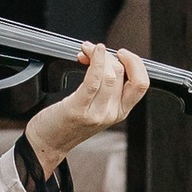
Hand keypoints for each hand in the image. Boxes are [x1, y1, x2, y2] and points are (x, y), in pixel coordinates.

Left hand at [25, 44, 147, 171]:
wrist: (49, 142)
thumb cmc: (69, 122)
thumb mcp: (97, 107)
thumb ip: (107, 88)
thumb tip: (107, 58)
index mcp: (121, 112)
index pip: (142, 84)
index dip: (135, 63)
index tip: (123, 54)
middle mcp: (112, 114)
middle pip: (122, 74)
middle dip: (109, 54)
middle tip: (93, 50)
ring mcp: (97, 113)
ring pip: (110, 75)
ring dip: (99, 55)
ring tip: (87, 50)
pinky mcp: (79, 109)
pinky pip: (93, 80)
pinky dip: (95, 61)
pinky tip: (90, 52)